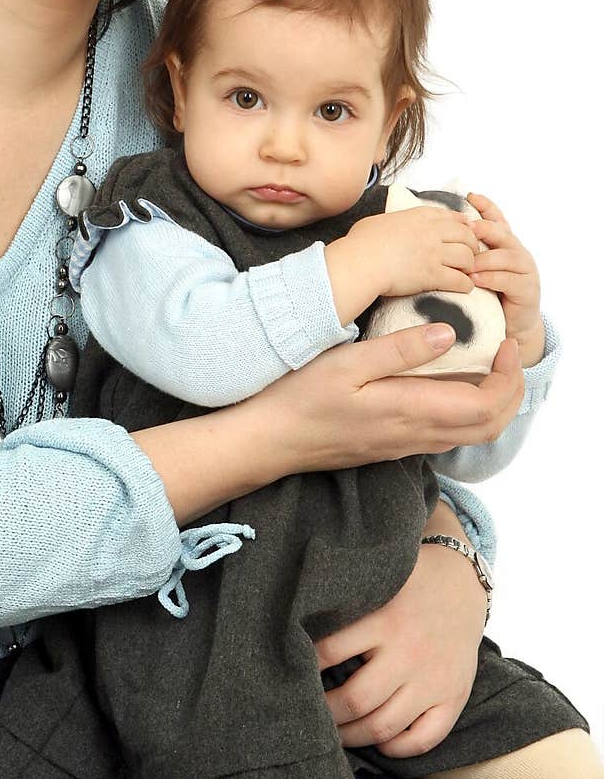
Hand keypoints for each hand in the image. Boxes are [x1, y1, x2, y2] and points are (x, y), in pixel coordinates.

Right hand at [249, 323, 524, 475]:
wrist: (268, 440)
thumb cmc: (299, 398)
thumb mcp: (346, 362)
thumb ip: (400, 349)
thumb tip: (448, 333)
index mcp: (409, 411)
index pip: (485, 406)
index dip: (508, 376)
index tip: (505, 342)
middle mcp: (415, 436)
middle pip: (488, 426)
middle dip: (510, 391)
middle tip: (506, 352)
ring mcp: (404, 444)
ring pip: (470, 434)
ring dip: (491, 402)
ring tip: (486, 362)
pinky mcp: (392, 445)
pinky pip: (445, 433)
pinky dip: (465, 409)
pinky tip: (448, 381)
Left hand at [316, 508, 486, 755]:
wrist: (463, 580)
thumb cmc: (407, 580)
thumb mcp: (376, 580)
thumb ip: (343, 601)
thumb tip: (293, 618)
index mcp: (384, 619)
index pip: (330, 652)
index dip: (304, 667)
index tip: (288, 674)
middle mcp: (408, 652)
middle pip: (355, 700)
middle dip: (325, 714)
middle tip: (307, 715)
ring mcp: (433, 679)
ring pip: (384, 725)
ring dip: (353, 736)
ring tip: (335, 734)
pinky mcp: (454, 696)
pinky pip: (424, 738)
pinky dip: (398, 748)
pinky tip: (380, 740)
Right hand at [349, 207, 478, 299]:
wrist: (359, 263)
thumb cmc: (361, 243)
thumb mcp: (378, 221)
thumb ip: (393, 221)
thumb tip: (388, 226)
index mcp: (419, 216)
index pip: (452, 217)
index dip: (463, 225)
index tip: (466, 231)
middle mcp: (431, 231)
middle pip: (467, 235)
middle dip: (473, 246)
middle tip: (471, 255)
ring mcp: (434, 253)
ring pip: (468, 257)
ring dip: (470, 266)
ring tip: (467, 273)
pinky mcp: (432, 275)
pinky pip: (459, 280)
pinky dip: (465, 284)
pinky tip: (464, 288)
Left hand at [467, 192, 544, 366]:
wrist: (512, 326)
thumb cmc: (489, 294)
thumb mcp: (476, 268)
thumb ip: (466, 252)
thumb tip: (439, 233)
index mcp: (504, 244)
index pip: (497, 219)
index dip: (486, 206)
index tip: (471, 195)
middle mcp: (517, 252)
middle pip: (502, 232)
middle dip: (484, 229)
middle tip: (466, 228)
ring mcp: (525, 270)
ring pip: (505, 255)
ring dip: (484, 258)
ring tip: (466, 263)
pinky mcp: (528, 289)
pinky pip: (509, 279)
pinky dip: (491, 278)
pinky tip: (475, 280)